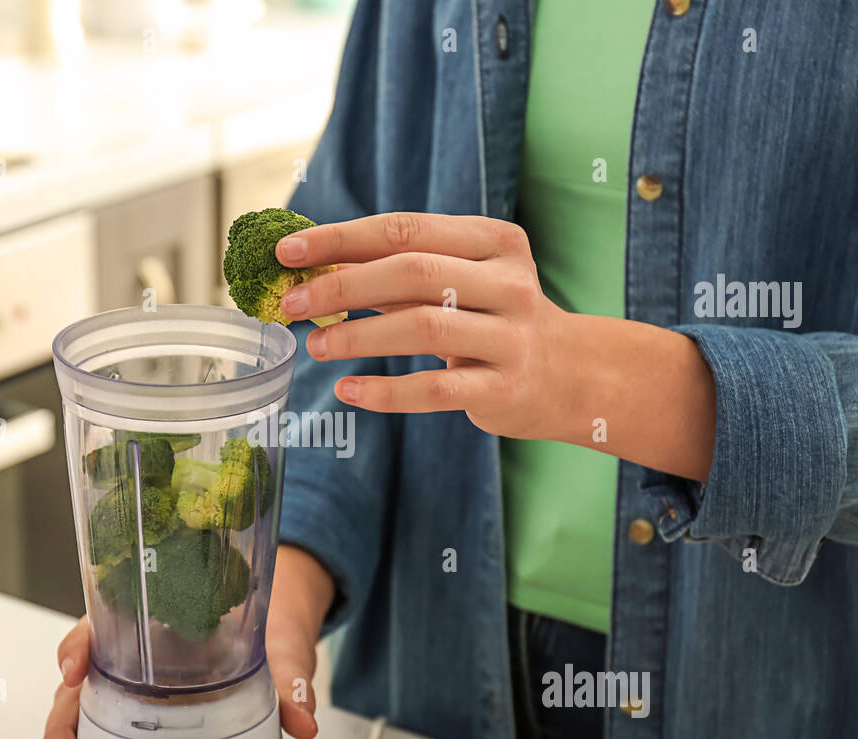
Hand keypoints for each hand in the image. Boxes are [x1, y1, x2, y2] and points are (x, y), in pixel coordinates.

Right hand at [40, 545, 332, 738]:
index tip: (75, 670)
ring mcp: (126, 694)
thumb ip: (288, 675)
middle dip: (63, 734)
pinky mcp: (136, 724)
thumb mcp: (278, 645)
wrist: (274, 625)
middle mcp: (127, 660)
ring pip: (77, 726)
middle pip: (75, 690)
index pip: (97, 628)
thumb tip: (302, 717)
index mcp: (148, 624)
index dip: (77, 647)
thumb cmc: (263, 622)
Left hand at [276, 212, 567, 440]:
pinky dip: (386, 391)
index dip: (341, 239)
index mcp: (493, 241)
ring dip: (357, 336)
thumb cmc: (493, 319)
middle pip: (412, 272)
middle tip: (292, 304)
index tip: (288, 252)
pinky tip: (348, 391)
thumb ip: (395, 273)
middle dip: (342, 286)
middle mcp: (508, 283)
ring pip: (423, 327)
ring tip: (314, 347)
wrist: (569, 375)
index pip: (405, 229)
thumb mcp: (457, 282)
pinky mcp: (503, 388)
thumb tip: (314, 268)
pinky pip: (435, 388)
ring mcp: (510, 337)